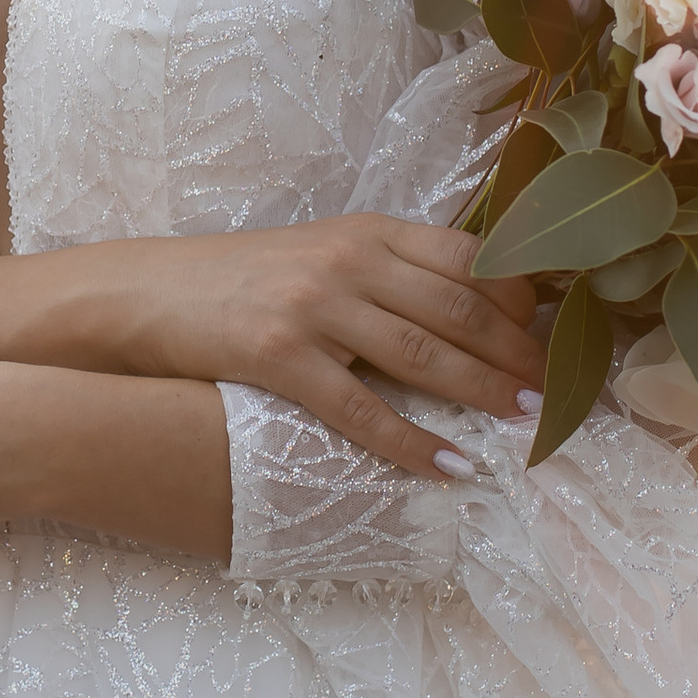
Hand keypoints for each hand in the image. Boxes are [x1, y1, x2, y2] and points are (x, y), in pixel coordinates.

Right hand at [0, 216, 541, 480]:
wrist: (139, 295)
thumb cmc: (233, 283)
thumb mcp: (315, 257)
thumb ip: (383, 273)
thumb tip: (468, 311)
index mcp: (363, 230)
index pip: (469, 256)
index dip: (521, 299)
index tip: (555, 336)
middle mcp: (346, 258)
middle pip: (460, 306)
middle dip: (518, 351)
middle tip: (557, 394)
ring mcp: (312, 305)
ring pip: (423, 353)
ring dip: (484, 392)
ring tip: (527, 424)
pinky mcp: (277, 354)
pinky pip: (361, 407)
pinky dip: (410, 442)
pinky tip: (447, 467)